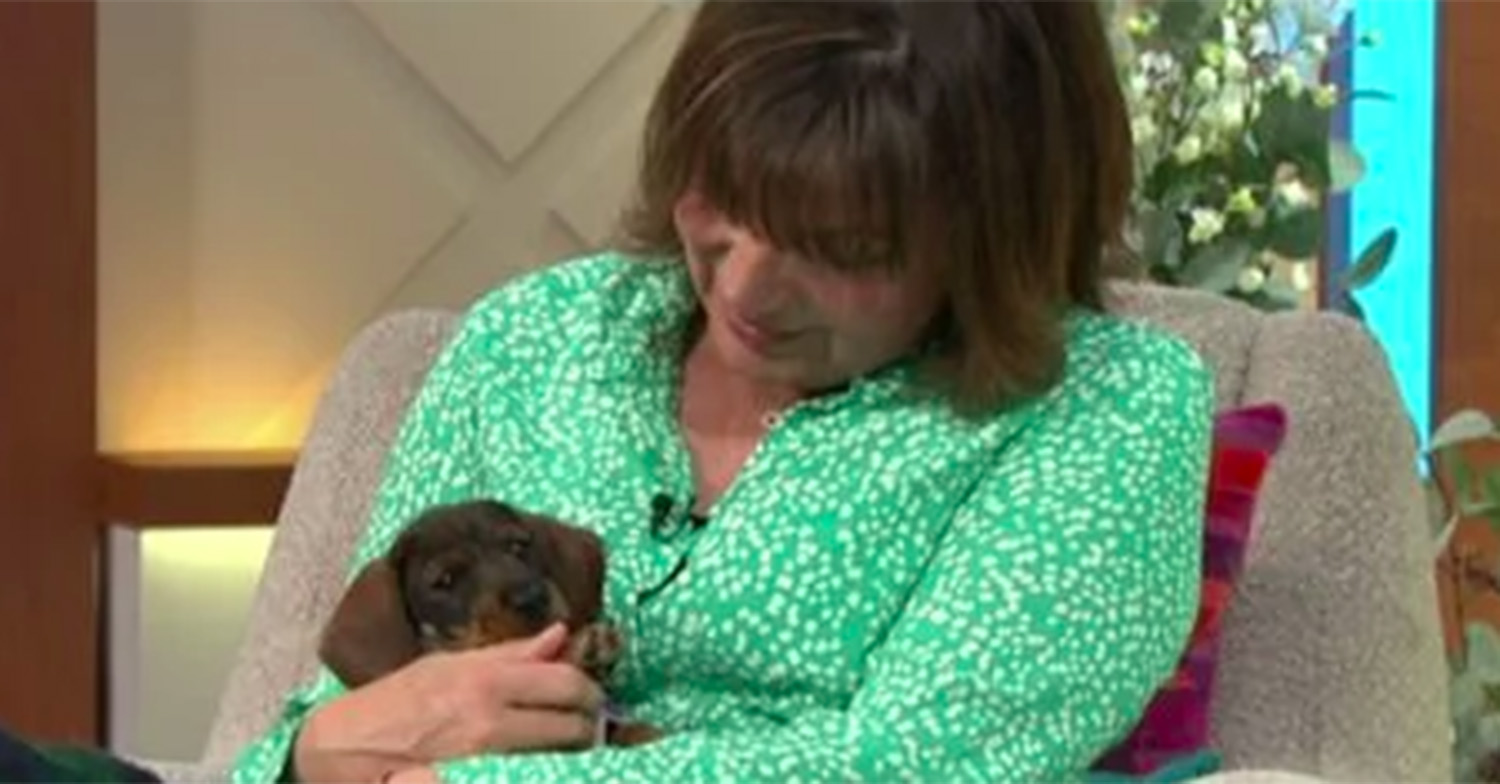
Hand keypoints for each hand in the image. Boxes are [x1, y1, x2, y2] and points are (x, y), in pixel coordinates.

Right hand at [292, 623, 603, 782]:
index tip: (592, 696)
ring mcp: (483, 761)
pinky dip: (543, 769)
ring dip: (571, 753)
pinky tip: (539, 766)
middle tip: (589, 726)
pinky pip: (528, 774)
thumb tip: (559, 635)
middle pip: (571, 726)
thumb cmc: (394, 701)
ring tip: (568, 748)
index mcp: (484, 681)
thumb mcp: (448, 664)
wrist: (342, 748)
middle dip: (589, 727)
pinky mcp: (474, 782)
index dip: (590, 690)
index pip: (565, 682)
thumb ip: (508, 654)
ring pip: (556, 758)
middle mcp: (488, 721)